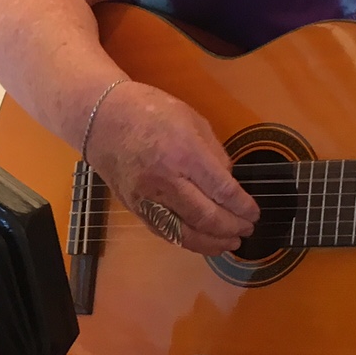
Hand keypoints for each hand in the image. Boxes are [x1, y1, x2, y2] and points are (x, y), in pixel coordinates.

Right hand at [86, 82, 258, 255]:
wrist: (101, 119)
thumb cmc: (149, 111)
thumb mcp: (193, 120)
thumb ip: (215, 153)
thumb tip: (228, 182)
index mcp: (185, 154)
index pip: (222, 190)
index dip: (242, 207)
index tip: (254, 213)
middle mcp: (166, 180)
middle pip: (206, 217)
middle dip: (232, 227)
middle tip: (247, 230)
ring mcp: (148, 198)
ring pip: (185, 233)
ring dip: (212, 243)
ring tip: (230, 243)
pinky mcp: (136, 208)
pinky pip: (165, 232)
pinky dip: (187, 241)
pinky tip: (202, 241)